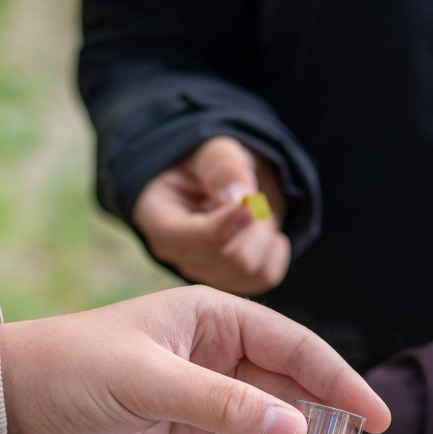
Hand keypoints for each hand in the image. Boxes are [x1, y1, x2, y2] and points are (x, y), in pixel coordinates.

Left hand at [2, 285, 387, 433]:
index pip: (294, 349)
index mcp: (213, 320)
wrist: (4, 408)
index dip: (339, 381)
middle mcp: (217, 359)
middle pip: (291, 396)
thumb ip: (224, 407)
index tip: (375, 418)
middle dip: (330, 431)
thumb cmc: (71, 369)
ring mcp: (204, 406)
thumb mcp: (150, 381)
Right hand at [132, 136, 289, 294]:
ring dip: (264, 233)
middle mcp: (176, 255)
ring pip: (249, 270)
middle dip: (252, 223)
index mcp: (157, 218)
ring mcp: (203, 273)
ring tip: (253, 209)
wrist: (220, 183)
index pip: (187, 240)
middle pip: (227, 258)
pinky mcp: (231, 282)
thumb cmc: (208, 165)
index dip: (225, 225)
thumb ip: (222, 168)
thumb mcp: (211, 151)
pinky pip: (265, 276)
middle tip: (252, 196)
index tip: (249, 200)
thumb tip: (240, 196)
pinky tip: (263, 230)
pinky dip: (275, 250)